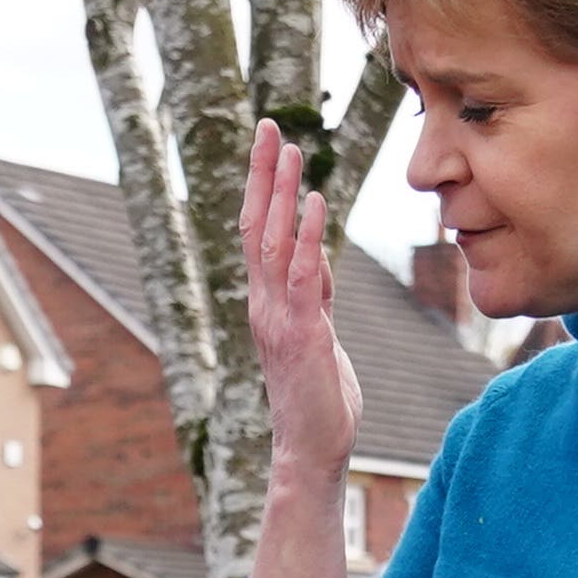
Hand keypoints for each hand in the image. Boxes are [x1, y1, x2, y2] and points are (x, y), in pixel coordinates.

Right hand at [239, 117, 364, 490]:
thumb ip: (316, 298)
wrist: (310, 452)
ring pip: (273, 243)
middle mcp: (263, 304)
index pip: (260, 234)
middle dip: (262, 174)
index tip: (270, 146)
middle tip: (268, 126)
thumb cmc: (318, 401)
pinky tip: (313, 202)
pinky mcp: (302, 335)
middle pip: (257, 226)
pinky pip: (303, 277)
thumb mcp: (320, 337)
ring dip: (281, 194)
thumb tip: (319, 264)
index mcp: (266, 303)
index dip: (263, 188)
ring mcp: (278, 319)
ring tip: (290, 149)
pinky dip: (307, 237)